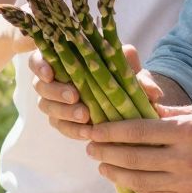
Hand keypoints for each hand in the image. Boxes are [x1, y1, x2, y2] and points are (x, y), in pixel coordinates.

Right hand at [26, 42, 169, 143]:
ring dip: (65, 113)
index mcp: (60, 59)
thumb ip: (137, 74)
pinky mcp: (62, 120)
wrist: (121, 93)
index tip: (50, 73)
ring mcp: (54, 101)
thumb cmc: (117, 71)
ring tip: (86, 117)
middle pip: (42, 87)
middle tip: (75, 97)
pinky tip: (87, 133)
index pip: (38, 60)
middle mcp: (52, 80)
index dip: (40, 66)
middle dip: (57, 92)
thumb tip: (153, 92)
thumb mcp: (127, 69)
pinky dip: (73, 129)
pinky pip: (61, 126)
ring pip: (48, 108)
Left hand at [86, 103, 191, 192]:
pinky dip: (135, 186)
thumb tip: (137, 107)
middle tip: (90, 148)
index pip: (138, 130)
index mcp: (186, 131)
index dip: (111, 131)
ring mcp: (186, 182)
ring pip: (139, 179)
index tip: (94, 129)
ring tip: (102, 165)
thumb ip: (169, 114)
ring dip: (115, 173)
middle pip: (133, 157)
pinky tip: (125, 178)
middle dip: (106, 153)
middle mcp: (185, 158)